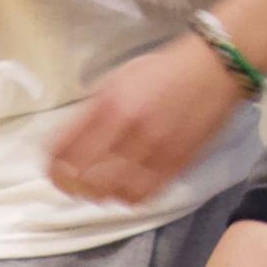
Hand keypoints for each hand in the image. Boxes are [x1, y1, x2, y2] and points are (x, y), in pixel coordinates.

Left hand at [49, 36, 244, 203]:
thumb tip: (68, 143)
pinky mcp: (176, 164)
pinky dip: (128, 197)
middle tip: (74, 184)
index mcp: (107, 104)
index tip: (52, 171)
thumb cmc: (162, 71)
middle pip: (83, 178)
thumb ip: (92, 111)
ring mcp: (153, 149)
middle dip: (73, 185)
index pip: (63, 150)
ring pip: (111, 193)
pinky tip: (126, 188)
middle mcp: (127, 129)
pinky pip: (142, 195)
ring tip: (101, 187)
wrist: (214, 68)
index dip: (52, 168)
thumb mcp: (118, 80)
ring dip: (100, 193)